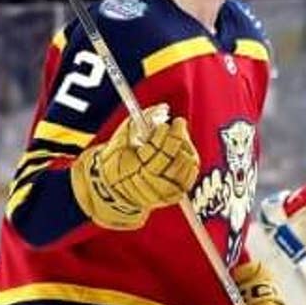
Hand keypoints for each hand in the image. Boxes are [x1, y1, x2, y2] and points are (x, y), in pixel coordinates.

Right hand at [71, 105, 199, 231]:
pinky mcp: (174, 195)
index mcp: (134, 167)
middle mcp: (150, 182)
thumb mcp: (122, 138)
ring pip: (186, 166)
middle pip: (175, 156)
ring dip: (185, 147)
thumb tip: (162, 108)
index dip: (165, 134)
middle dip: (178, 137)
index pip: (157, 148)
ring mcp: (164, 191)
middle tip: (178, 125)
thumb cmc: (118, 161)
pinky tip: (185, 153)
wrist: (114, 188)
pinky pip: (190, 177)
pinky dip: (190, 163)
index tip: (170, 122)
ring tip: (180, 139)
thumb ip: (141, 120)